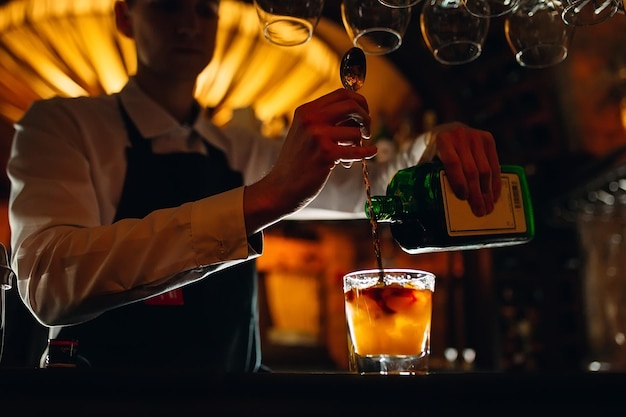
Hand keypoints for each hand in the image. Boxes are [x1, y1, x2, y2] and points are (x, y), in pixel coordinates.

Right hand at [244, 89, 375, 233]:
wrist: (281, 187)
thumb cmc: (297, 162)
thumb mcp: (305, 132)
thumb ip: (326, 120)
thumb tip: (358, 112)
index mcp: (306, 110)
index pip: (341, 93)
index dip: (359, 101)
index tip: (364, 113)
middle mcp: (311, 119)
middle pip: (352, 105)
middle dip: (366, 117)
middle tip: (366, 130)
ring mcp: (318, 136)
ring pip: (356, 131)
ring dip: (360, 142)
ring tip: (351, 152)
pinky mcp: (326, 154)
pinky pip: (357, 150)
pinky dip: (368, 152)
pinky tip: (372, 152)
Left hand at [428, 122, 500, 216]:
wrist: (443, 132)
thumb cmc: (432, 153)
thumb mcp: (427, 162)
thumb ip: (432, 176)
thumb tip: (439, 204)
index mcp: (442, 140)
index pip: (453, 163)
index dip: (459, 182)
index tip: (463, 198)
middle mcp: (460, 135)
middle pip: (472, 169)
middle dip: (476, 193)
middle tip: (479, 211)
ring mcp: (476, 136)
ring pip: (486, 169)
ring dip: (487, 191)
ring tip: (487, 208)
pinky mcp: (488, 138)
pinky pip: (495, 164)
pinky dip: (495, 182)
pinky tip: (494, 196)